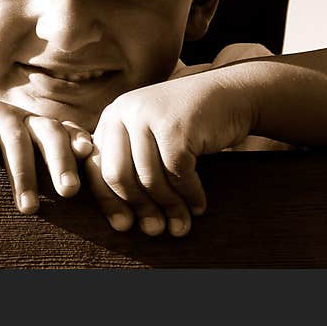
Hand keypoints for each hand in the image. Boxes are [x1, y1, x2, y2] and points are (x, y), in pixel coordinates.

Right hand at [0, 88, 92, 213]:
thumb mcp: (24, 151)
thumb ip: (48, 170)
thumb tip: (84, 216)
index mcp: (47, 129)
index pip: (74, 139)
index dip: (87, 155)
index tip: (96, 168)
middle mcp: (29, 120)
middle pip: (52, 135)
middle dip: (62, 162)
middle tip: (70, 190)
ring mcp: (2, 117)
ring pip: (18, 142)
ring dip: (25, 175)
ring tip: (29, 209)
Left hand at [86, 71, 252, 235]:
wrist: (228, 95)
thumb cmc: (186, 126)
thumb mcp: (149, 138)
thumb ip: (129, 166)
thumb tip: (120, 223)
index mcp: (112, 117)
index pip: (97, 166)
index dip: (108, 201)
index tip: (123, 227)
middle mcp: (124, 112)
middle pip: (118, 175)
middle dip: (138, 207)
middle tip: (155, 230)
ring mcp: (149, 116)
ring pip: (150, 179)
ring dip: (169, 208)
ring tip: (181, 225)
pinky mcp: (176, 126)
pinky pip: (178, 174)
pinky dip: (189, 195)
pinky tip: (198, 206)